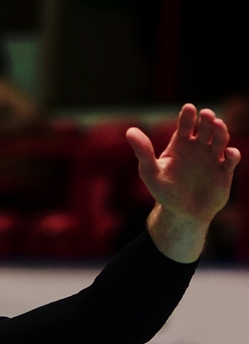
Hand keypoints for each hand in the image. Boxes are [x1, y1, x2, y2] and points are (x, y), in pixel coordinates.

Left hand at [126, 104, 239, 223]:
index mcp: (182, 142)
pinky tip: (229, 153)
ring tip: (217, 125)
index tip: (188, 109)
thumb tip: (130, 131)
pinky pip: (231, 159)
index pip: (186, 124)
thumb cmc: (165, 191)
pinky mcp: (225, 170)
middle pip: (206, 127)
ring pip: (220, 139)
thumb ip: (143, 152)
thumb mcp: (151, 173)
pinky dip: (232, 155)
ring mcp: (213, 157)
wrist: (182, 214)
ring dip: (221, 131)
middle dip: (207, 119)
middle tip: (206, 114)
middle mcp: (199, 146)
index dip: (188, 116)